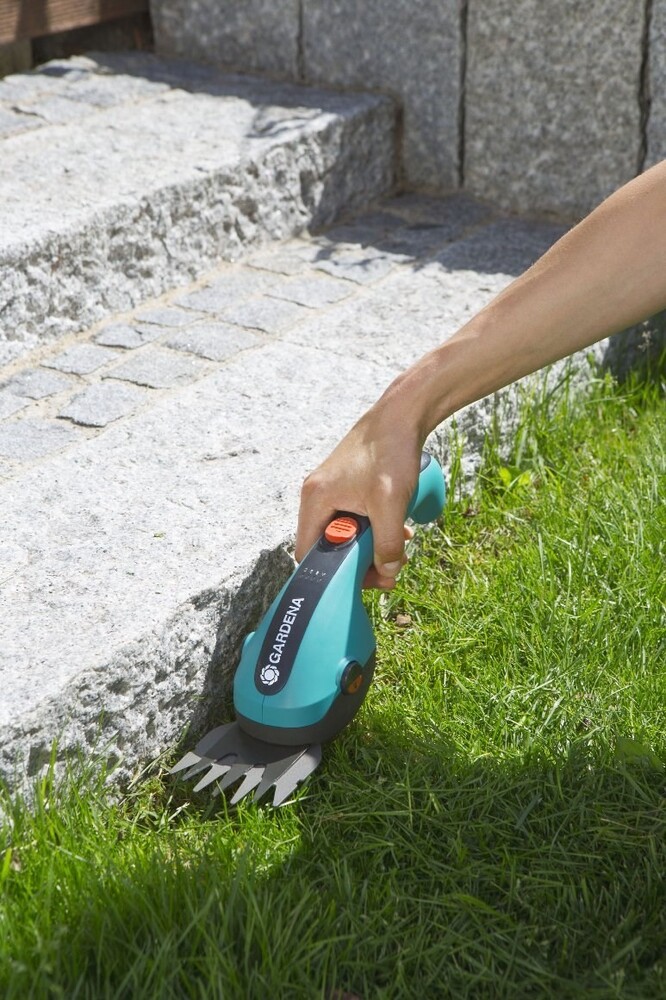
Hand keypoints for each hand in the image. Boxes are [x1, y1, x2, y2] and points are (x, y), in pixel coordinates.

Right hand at [295, 399, 423, 587]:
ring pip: (346, 532)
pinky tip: (400, 528)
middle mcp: (317, 495)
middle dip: (360, 561)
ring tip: (399, 549)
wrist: (402, 415)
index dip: (332, 574)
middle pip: (329, 545)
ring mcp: (332, 489)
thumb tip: (389, 571)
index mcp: (316, 500)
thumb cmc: (391, 452)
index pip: (308, 553)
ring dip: (371, 545)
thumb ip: (387, 544)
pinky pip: (355, 517)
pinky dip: (375, 528)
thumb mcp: (391, 505)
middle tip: (388, 569)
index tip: (363, 580)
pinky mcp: (347, 485)